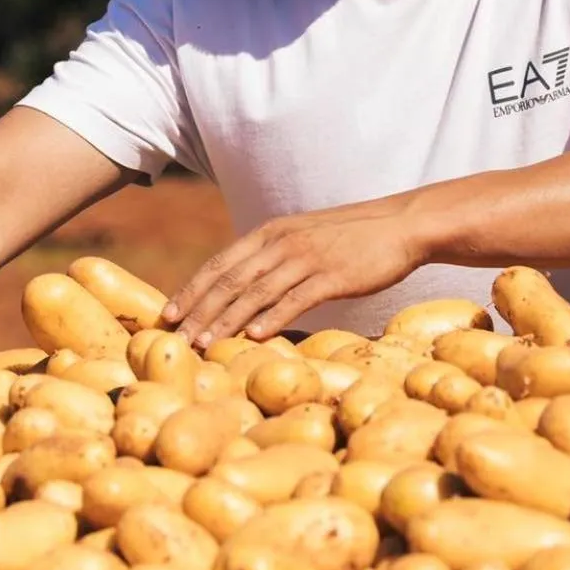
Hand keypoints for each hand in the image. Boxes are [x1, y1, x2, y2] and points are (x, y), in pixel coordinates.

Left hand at [162, 196, 425, 346]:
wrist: (402, 225)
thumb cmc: (354, 237)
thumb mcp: (306, 237)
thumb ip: (276, 257)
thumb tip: (247, 288)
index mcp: (272, 232)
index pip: (220, 263)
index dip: (192, 289)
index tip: (168, 314)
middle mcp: (282, 242)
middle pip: (230, 279)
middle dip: (199, 310)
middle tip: (176, 339)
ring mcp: (307, 258)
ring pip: (255, 292)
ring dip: (226, 320)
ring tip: (204, 344)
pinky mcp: (332, 275)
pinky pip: (295, 298)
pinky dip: (271, 318)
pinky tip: (253, 336)